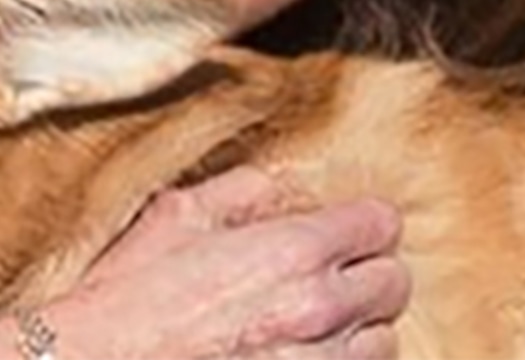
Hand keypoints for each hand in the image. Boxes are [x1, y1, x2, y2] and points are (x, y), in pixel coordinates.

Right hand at [0, 166, 409, 359]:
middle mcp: (317, 310)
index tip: (347, 232)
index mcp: (292, 250)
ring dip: (357, 331)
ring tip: (315, 327)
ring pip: (382, 342)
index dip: (365, 224)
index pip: (382, 223)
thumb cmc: (130, 298)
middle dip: (367, 274)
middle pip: (394, 282)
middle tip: (332, 277)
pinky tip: (302, 358)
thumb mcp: (180, 216)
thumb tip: (287, 183)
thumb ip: (245, 189)